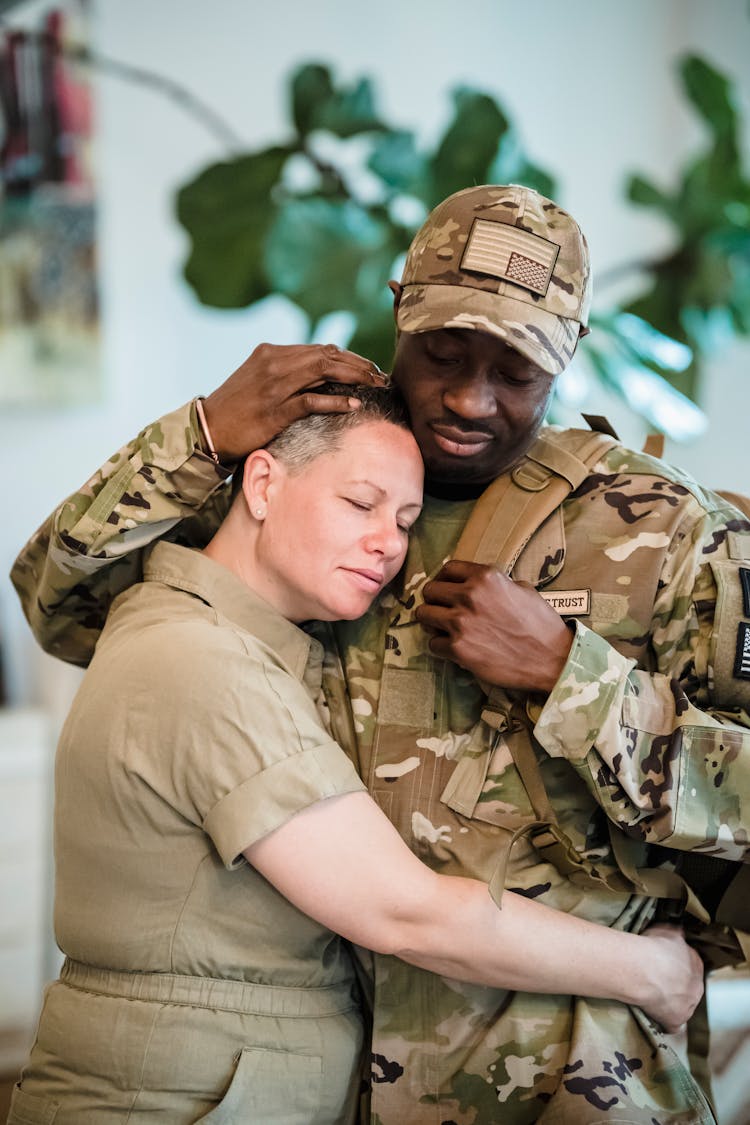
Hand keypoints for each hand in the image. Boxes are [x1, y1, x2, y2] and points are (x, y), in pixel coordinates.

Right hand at [202, 343, 386, 459]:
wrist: (209, 429)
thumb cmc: (236, 409)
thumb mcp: (259, 380)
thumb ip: (286, 373)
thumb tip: (320, 375)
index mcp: (271, 352)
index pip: (319, 348)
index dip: (349, 357)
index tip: (368, 367)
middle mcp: (274, 362)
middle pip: (327, 355)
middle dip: (359, 364)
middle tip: (381, 376)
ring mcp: (275, 385)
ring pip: (324, 370)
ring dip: (355, 377)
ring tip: (376, 385)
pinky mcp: (276, 409)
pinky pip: (312, 400)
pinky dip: (336, 400)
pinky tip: (354, 404)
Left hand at [415, 559, 572, 692]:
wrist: (551, 659)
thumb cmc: (542, 625)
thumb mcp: (523, 590)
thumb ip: (497, 584)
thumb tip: (481, 586)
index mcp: (486, 577)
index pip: (449, 568)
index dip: (443, 579)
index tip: (444, 588)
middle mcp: (469, 595)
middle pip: (430, 590)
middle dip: (434, 600)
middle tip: (441, 610)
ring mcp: (461, 622)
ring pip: (424, 615)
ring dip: (431, 622)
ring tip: (441, 628)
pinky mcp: (458, 649)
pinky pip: (433, 644)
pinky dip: (441, 647)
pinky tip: (453, 649)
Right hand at [635, 924, 704, 1032]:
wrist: (643, 969)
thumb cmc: (652, 948)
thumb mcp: (666, 932)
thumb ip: (675, 937)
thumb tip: (678, 935)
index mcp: (696, 964)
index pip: (690, 967)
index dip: (674, 967)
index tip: (662, 967)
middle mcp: (697, 986)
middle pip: (688, 988)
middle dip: (675, 986)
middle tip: (655, 982)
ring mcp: (688, 1006)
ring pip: (681, 1007)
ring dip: (670, 1004)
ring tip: (650, 998)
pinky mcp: (676, 1021)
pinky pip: (671, 1025)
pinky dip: (662, 1021)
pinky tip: (652, 1015)